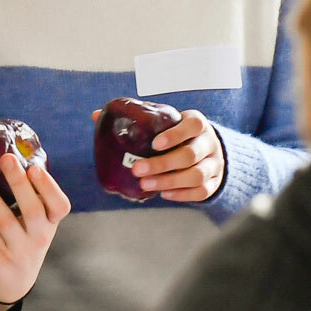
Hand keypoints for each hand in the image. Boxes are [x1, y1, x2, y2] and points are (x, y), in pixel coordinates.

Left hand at [0, 153, 70, 310]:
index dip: (49, 188)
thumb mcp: (37, 225)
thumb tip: (19, 157)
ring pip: (3, 218)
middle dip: (18, 182)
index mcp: (51, 224)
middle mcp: (39, 237)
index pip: (60, 206)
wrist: (10, 284)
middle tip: (6, 158)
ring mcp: (18, 247)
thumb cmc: (24, 242)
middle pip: (32, 209)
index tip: (35, 168)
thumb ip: (33, 199)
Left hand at [91, 108, 224, 202]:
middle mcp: (209, 143)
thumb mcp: (165, 121)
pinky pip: (201, 192)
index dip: (175, 135)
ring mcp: (214, 165)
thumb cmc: (179, 134)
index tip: (154, 144)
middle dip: (163, 164)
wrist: (209, 149)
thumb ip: (137, 119)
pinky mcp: (214, 183)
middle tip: (137, 169)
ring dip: (169, 181)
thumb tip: (96, 115)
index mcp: (197, 124)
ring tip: (146, 184)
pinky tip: (163, 194)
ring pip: (196, 175)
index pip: (192, 126)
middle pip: (191, 155)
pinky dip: (182, 195)